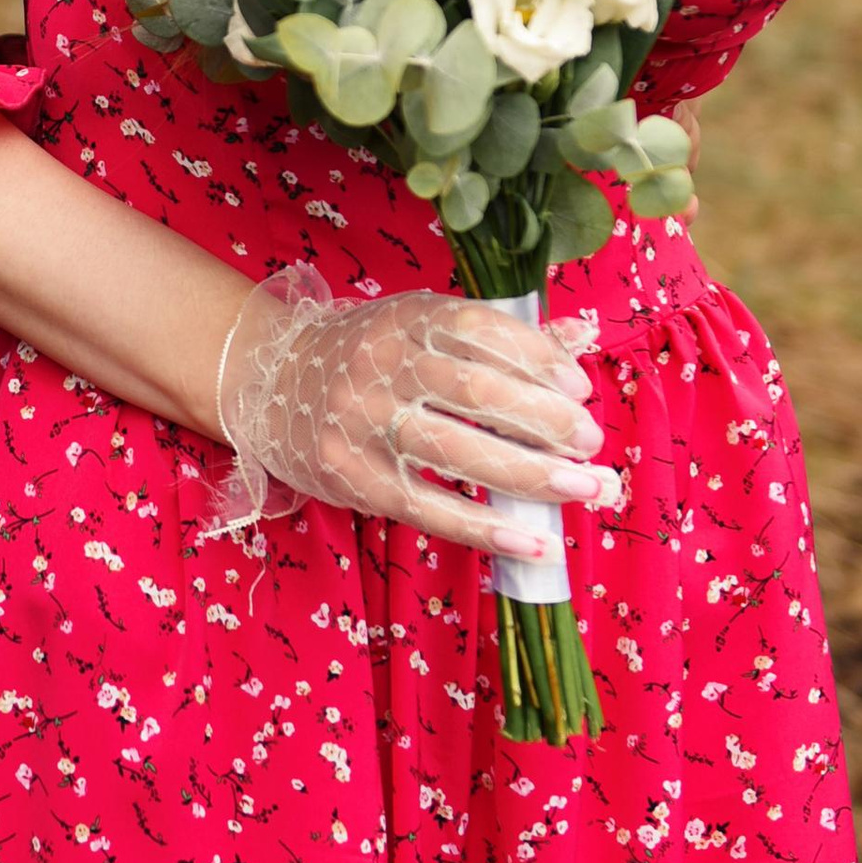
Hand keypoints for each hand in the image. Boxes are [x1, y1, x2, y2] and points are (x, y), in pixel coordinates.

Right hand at [215, 265, 614, 556]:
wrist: (271, 383)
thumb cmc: (368, 353)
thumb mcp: (423, 325)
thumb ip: (500, 335)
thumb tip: (580, 336)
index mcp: (409, 319)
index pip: (484, 331)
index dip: (540, 360)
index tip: (579, 389)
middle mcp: (385, 365)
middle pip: (479, 393)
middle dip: (547, 422)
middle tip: (591, 443)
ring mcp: (366, 424)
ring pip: (459, 453)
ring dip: (533, 477)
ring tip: (585, 489)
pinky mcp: (356, 479)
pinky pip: (430, 509)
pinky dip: (487, 530)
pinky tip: (534, 543)